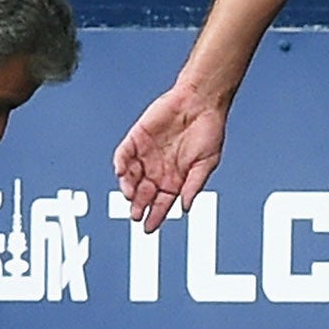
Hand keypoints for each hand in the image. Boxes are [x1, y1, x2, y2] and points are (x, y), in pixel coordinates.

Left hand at [114, 83, 227, 230]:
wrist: (200, 100)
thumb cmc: (208, 129)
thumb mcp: (206, 163)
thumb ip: (194, 186)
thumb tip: (185, 207)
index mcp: (176, 178)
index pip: (162, 202)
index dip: (155, 216)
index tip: (149, 228)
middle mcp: (159, 168)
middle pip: (144, 193)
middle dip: (139, 205)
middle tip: (135, 215)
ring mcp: (147, 154)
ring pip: (131, 177)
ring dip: (129, 187)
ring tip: (130, 195)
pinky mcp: (137, 138)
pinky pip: (124, 154)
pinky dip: (121, 164)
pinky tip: (122, 173)